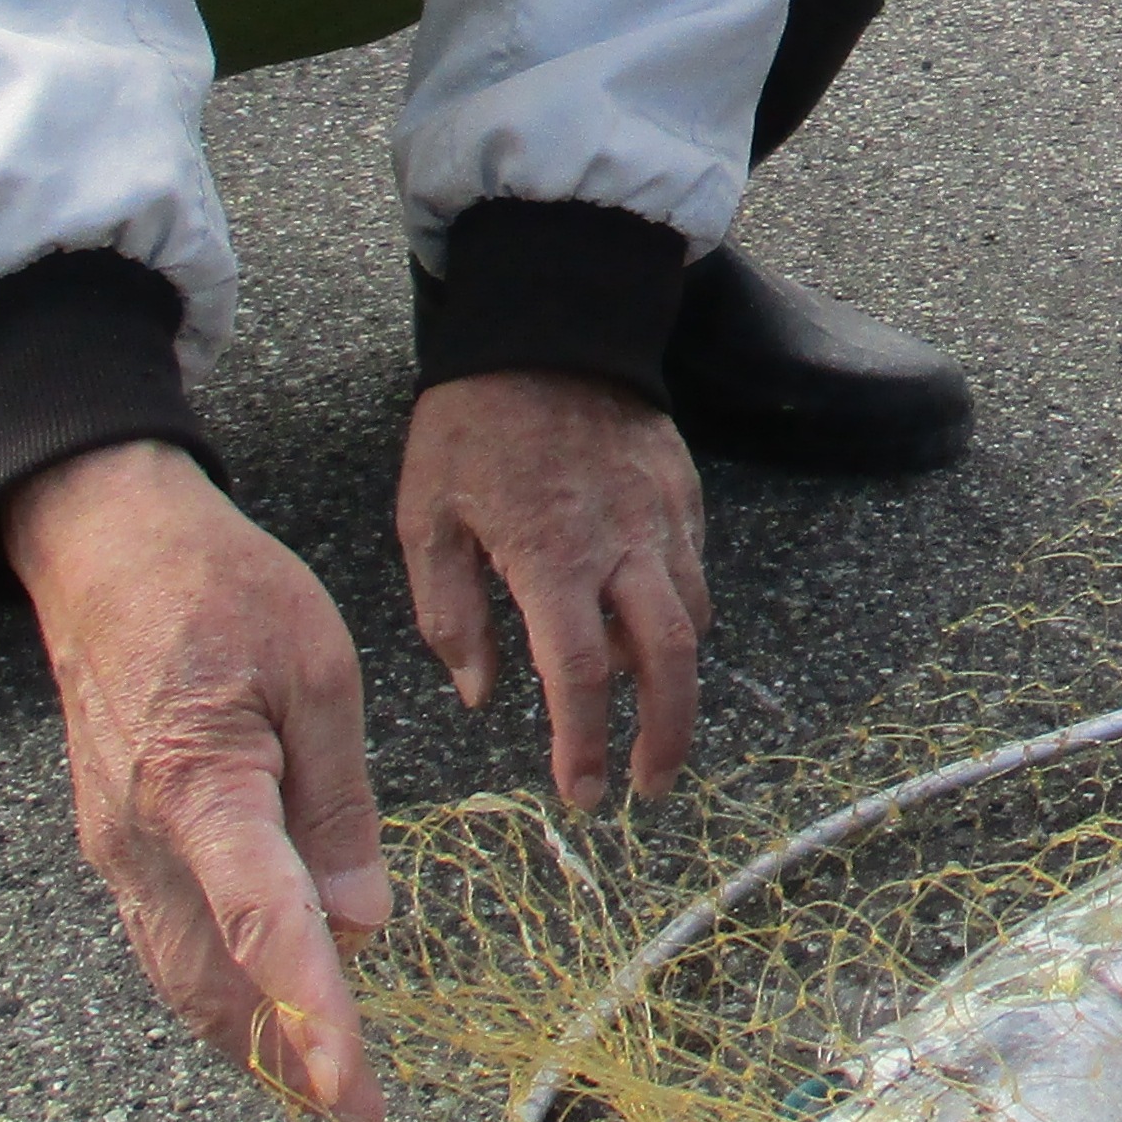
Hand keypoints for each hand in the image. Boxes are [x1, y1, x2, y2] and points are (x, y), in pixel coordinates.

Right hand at [3, 439, 392, 1121]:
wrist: (107, 551)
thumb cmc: (223, 591)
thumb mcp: (319, 670)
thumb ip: (340, 802)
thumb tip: (366, 921)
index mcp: (199, 786)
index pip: (262, 923)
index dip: (310, 1011)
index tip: (351, 1088)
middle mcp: (140, 839)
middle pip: (211, 981)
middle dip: (283, 1056)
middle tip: (356, 1109)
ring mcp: (115, 849)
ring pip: (180, 976)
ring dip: (247, 1036)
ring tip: (322, 1079)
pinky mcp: (114, 844)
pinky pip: (164, 941)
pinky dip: (216, 987)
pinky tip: (268, 1004)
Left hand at [393, 369, 708, 806]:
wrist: (547, 326)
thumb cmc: (471, 425)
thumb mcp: (428, 517)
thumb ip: (451, 614)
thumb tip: (481, 693)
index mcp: (550, 558)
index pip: (581, 674)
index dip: (585, 744)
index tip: (581, 794)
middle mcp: (621, 545)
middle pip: (668, 661)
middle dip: (668, 736)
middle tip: (650, 785)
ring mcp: (662, 518)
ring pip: (692, 619)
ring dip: (675, 679)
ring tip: (649, 715)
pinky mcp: (684, 494)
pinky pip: (694, 572)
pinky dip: (679, 614)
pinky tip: (648, 627)